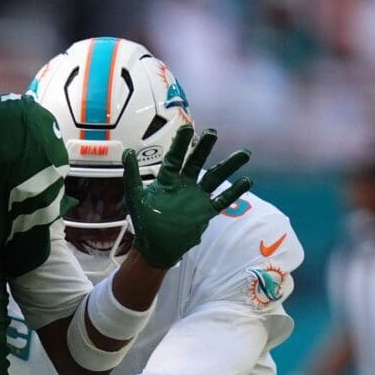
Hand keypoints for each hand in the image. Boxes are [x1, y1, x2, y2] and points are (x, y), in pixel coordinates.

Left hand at [124, 126, 251, 268]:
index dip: (181, 143)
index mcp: (167, 180)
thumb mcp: (135, 197)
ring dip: (228, 165)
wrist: (156, 247)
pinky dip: (234, 191)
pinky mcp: (206, 211)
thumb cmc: (144, 222)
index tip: (188, 128)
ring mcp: (197, 197)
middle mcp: (184, 185)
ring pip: (215, 177)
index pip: (175, 157)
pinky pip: (222, 199)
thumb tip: (127, 151)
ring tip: (244, 153)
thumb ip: (132, 175)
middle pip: (197, 162)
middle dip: (205, 148)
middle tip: (213, 133)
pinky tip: (247, 181)